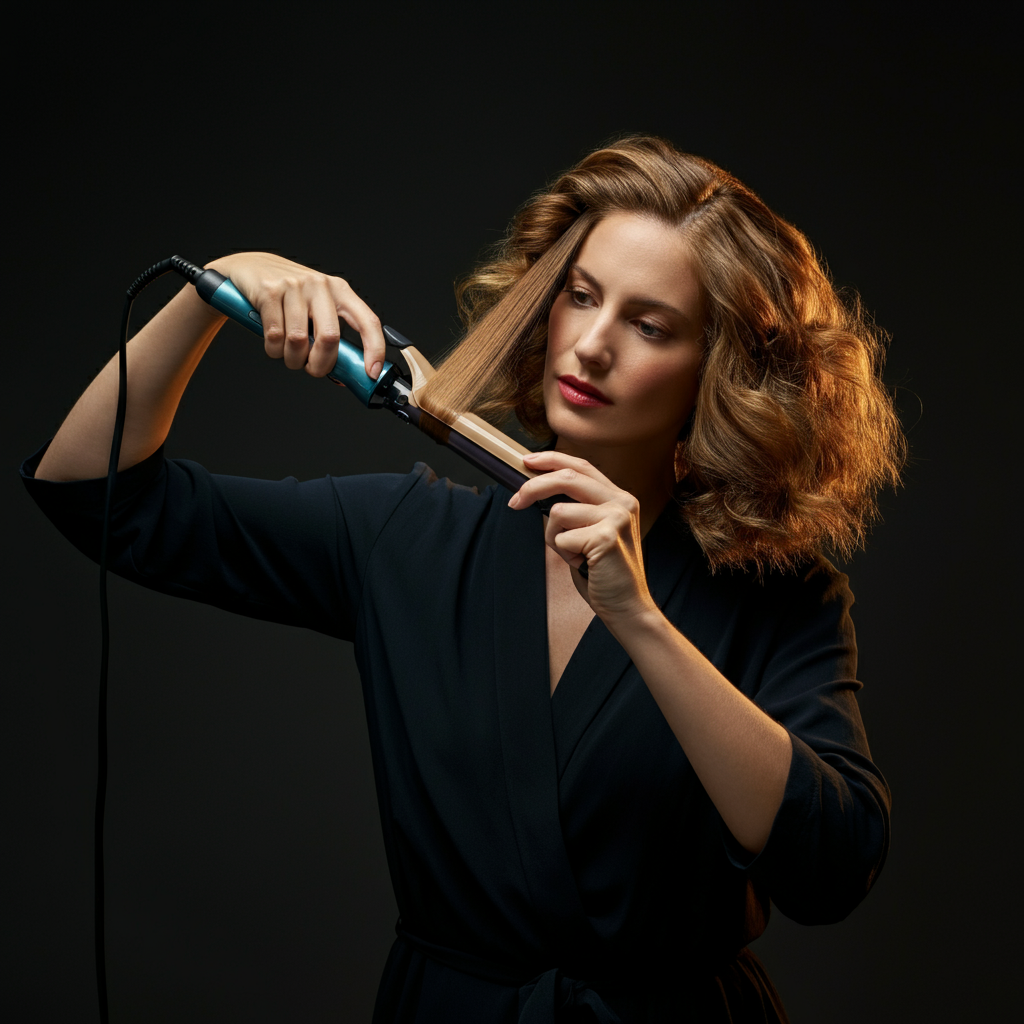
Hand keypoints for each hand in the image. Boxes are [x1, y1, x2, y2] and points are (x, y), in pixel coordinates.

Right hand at [206, 252, 385, 379]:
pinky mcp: (269, 291)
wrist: (249, 269)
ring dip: (292, 359)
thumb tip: (344, 374)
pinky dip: (273, 350)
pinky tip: (272, 343)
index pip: (367, 320)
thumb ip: (329, 334)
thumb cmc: (287, 296)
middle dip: (321, 364)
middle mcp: (320, 285)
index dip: (374, 349)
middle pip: (330, 338)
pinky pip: (274, 336)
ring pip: (298, 341)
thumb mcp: (315, 307)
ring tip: (288, 354)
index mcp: (339, 290)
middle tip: (312, 369)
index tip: (371, 372)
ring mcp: (294, 286)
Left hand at [508, 450, 658, 622]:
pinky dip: (565, 555)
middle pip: (567, 477)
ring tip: (577, 555)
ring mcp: (616, 517)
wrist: (628, 607)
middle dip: (533, 487)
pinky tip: (583, 565)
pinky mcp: (606, 536)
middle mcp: (622, 502)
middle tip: (514, 502)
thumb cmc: (604, 573)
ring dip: (556, 539)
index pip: (581, 466)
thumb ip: (576, 510)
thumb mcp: (592, 532)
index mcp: (619, 498)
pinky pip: (561, 538)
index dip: (551, 460)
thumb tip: (538, 492)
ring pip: (558, 513)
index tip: (527, 461)